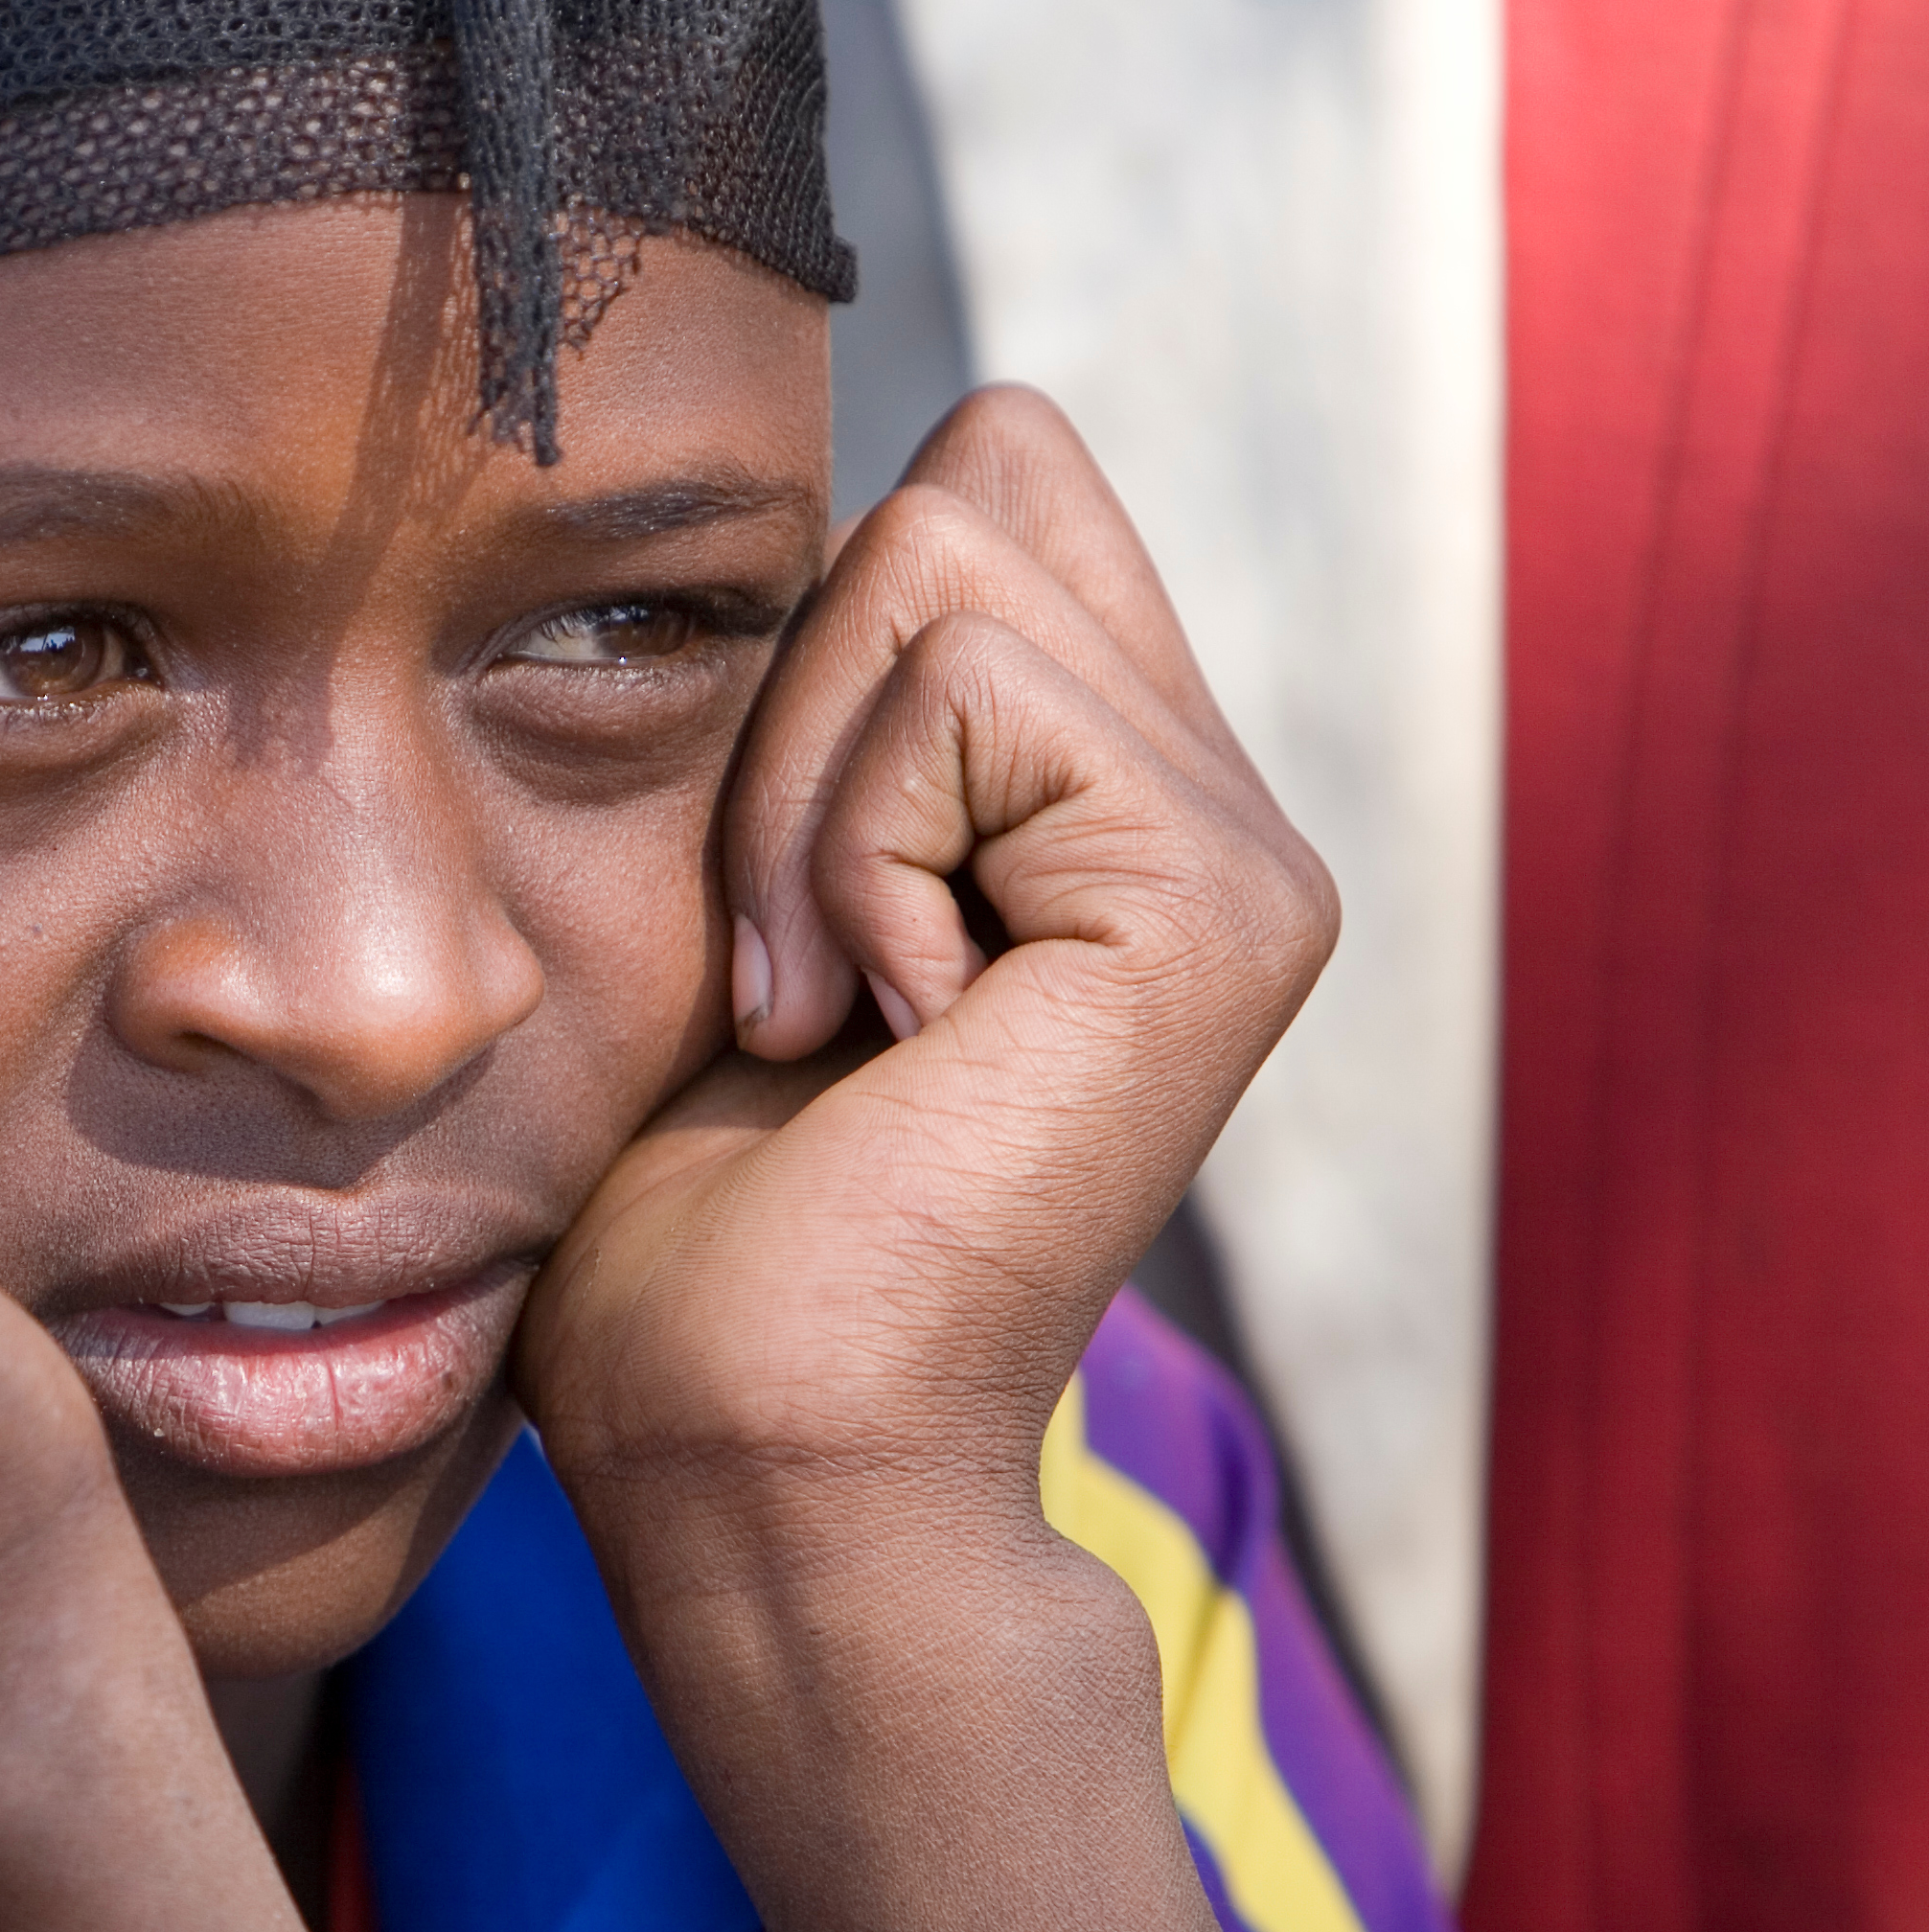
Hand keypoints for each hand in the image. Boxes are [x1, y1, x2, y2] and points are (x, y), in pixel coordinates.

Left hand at [519, 384, 1334, 1559]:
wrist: (746, 1449)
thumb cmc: (693, 1225)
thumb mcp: (745, 891)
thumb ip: (834, 707)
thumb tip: (850, 496)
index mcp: (1108, 804)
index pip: (989, 482)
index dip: (820, 640)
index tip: (777, 900)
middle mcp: (1207, 808)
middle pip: (966, 483)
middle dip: (795, 707)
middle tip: (789, 963)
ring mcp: (1238, 852)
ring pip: (940, 559)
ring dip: (797, 800)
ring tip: (827, 1013)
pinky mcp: (1221, 894)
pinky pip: (963, 683)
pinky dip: (845, 851)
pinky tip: (878, 1037)